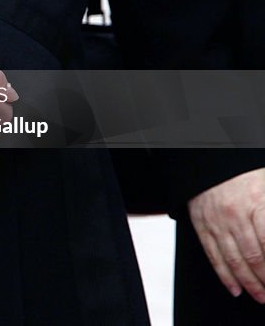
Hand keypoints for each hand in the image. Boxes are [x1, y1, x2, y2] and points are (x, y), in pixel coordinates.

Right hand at [188, 168, 264, 301]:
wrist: (210, 163)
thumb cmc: (246, 177)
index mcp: (255, 203)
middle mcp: (234, 215)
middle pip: (253, 256)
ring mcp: (216, 222)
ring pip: (233, 260)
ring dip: (248, 283)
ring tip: (260, 296)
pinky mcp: (201, 226)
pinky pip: (213, 255)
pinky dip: (224, 275)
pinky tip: (234, 288)